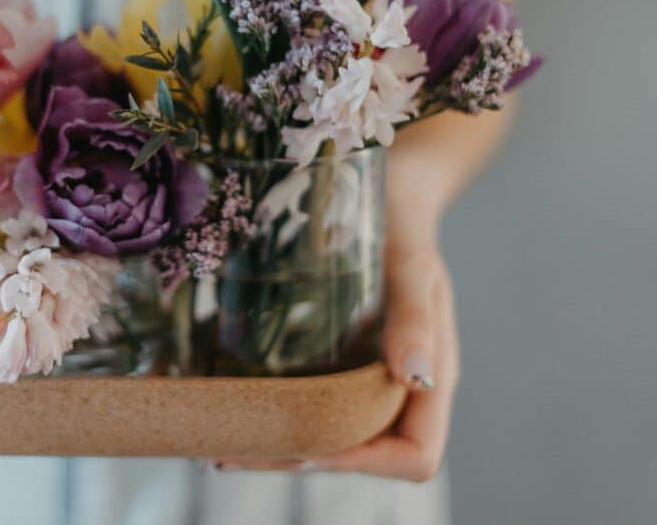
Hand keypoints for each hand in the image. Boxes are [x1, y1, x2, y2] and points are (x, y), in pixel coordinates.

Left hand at [217, 236, 459, 481]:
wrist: (391, 194)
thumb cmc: (403, 223)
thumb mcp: (409, 262)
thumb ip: (414, 314)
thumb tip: (414, 376)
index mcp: (434, 374)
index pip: (415, 455)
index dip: (365, 462)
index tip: (306, 447)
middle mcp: (404, 387)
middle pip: (365, 456)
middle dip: (302, 460)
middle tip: (233, 454)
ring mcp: (373, 376)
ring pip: (336, 438)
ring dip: (283, 448)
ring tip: (222, 445)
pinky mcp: (345, 362)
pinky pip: (319, 404)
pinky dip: (281, 415)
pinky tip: (238, 408)